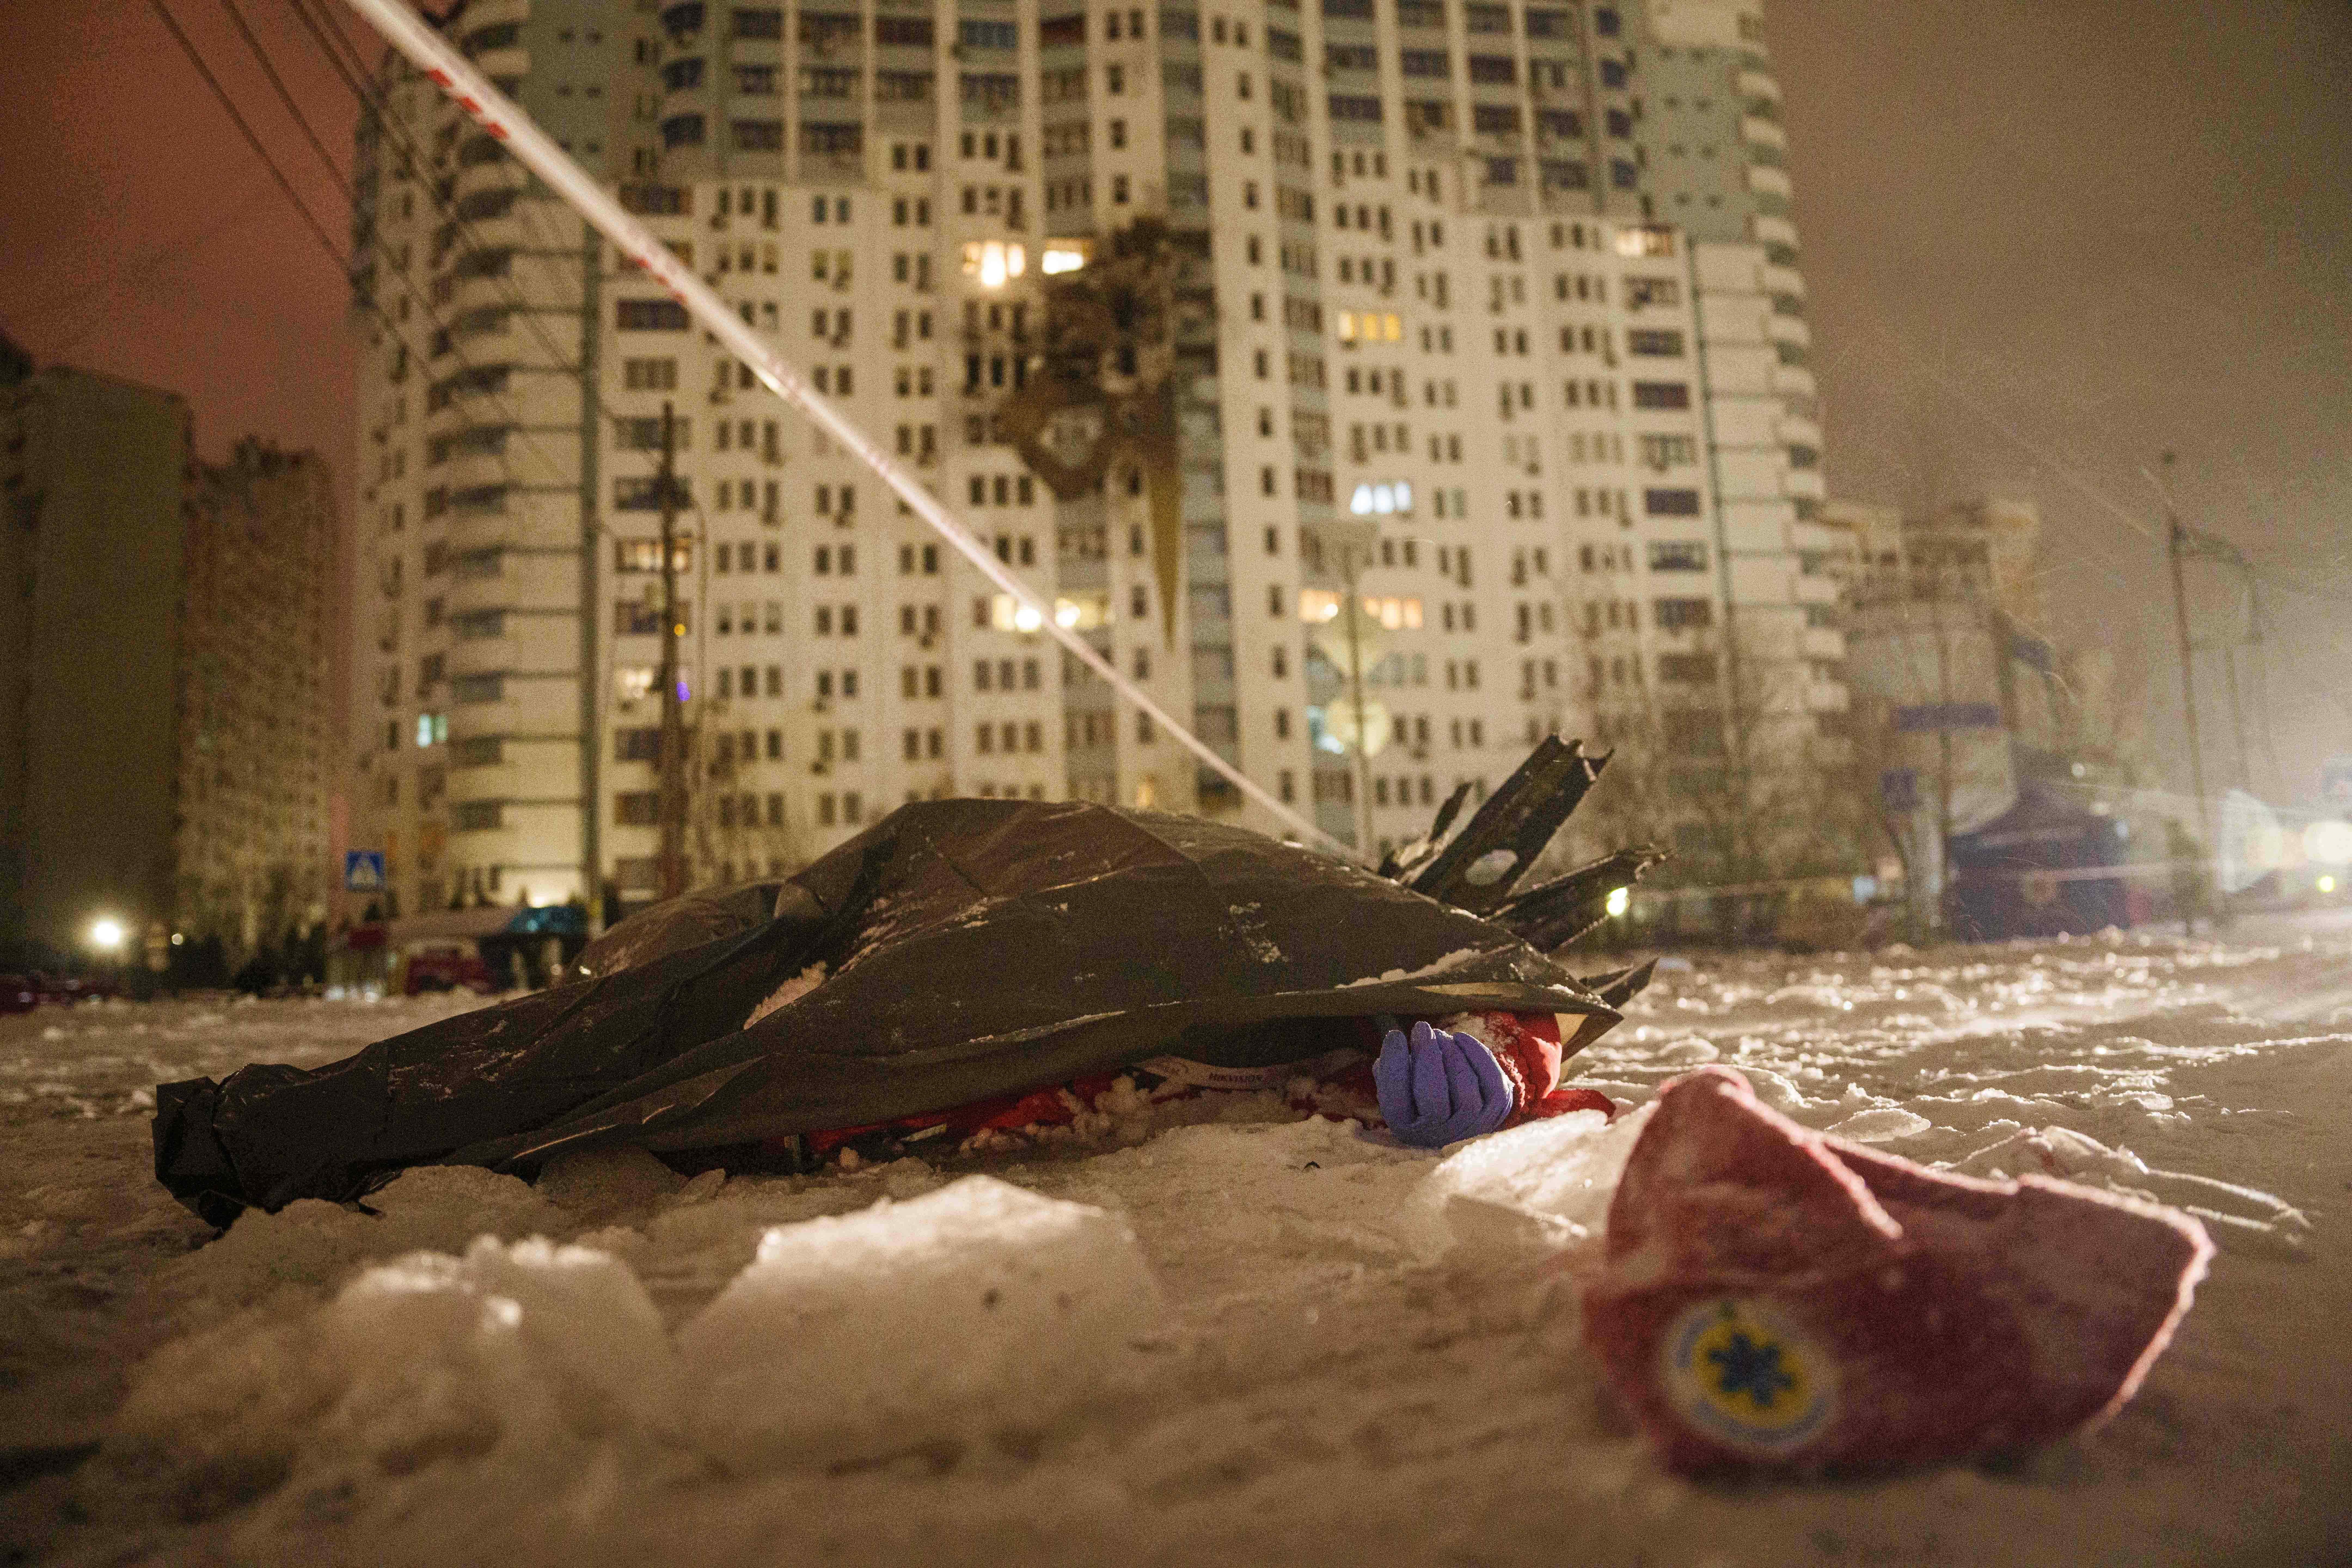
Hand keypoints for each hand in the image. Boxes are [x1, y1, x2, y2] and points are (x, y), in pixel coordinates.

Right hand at [1375, 1020, 1513, 1146]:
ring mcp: (1469, 1128)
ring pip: (1466, 1095)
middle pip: (1433, 1102)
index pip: (1394, 1102)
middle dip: (1427, 1058)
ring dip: (1451, 1055)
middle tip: (1421, 1027)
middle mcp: (1437, 1134)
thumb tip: (1397, 1043)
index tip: (1396, 1034)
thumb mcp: (1396, 1080)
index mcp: (1404, 1128)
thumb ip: (1390, 1067)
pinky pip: (1494, 1086)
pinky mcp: (1494, 1115)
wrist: (1453, 1110)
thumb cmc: (1415, 1087)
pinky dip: (1478, 1056)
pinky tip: (1460, 1039)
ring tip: (1440, 1035)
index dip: (1394, 1066)